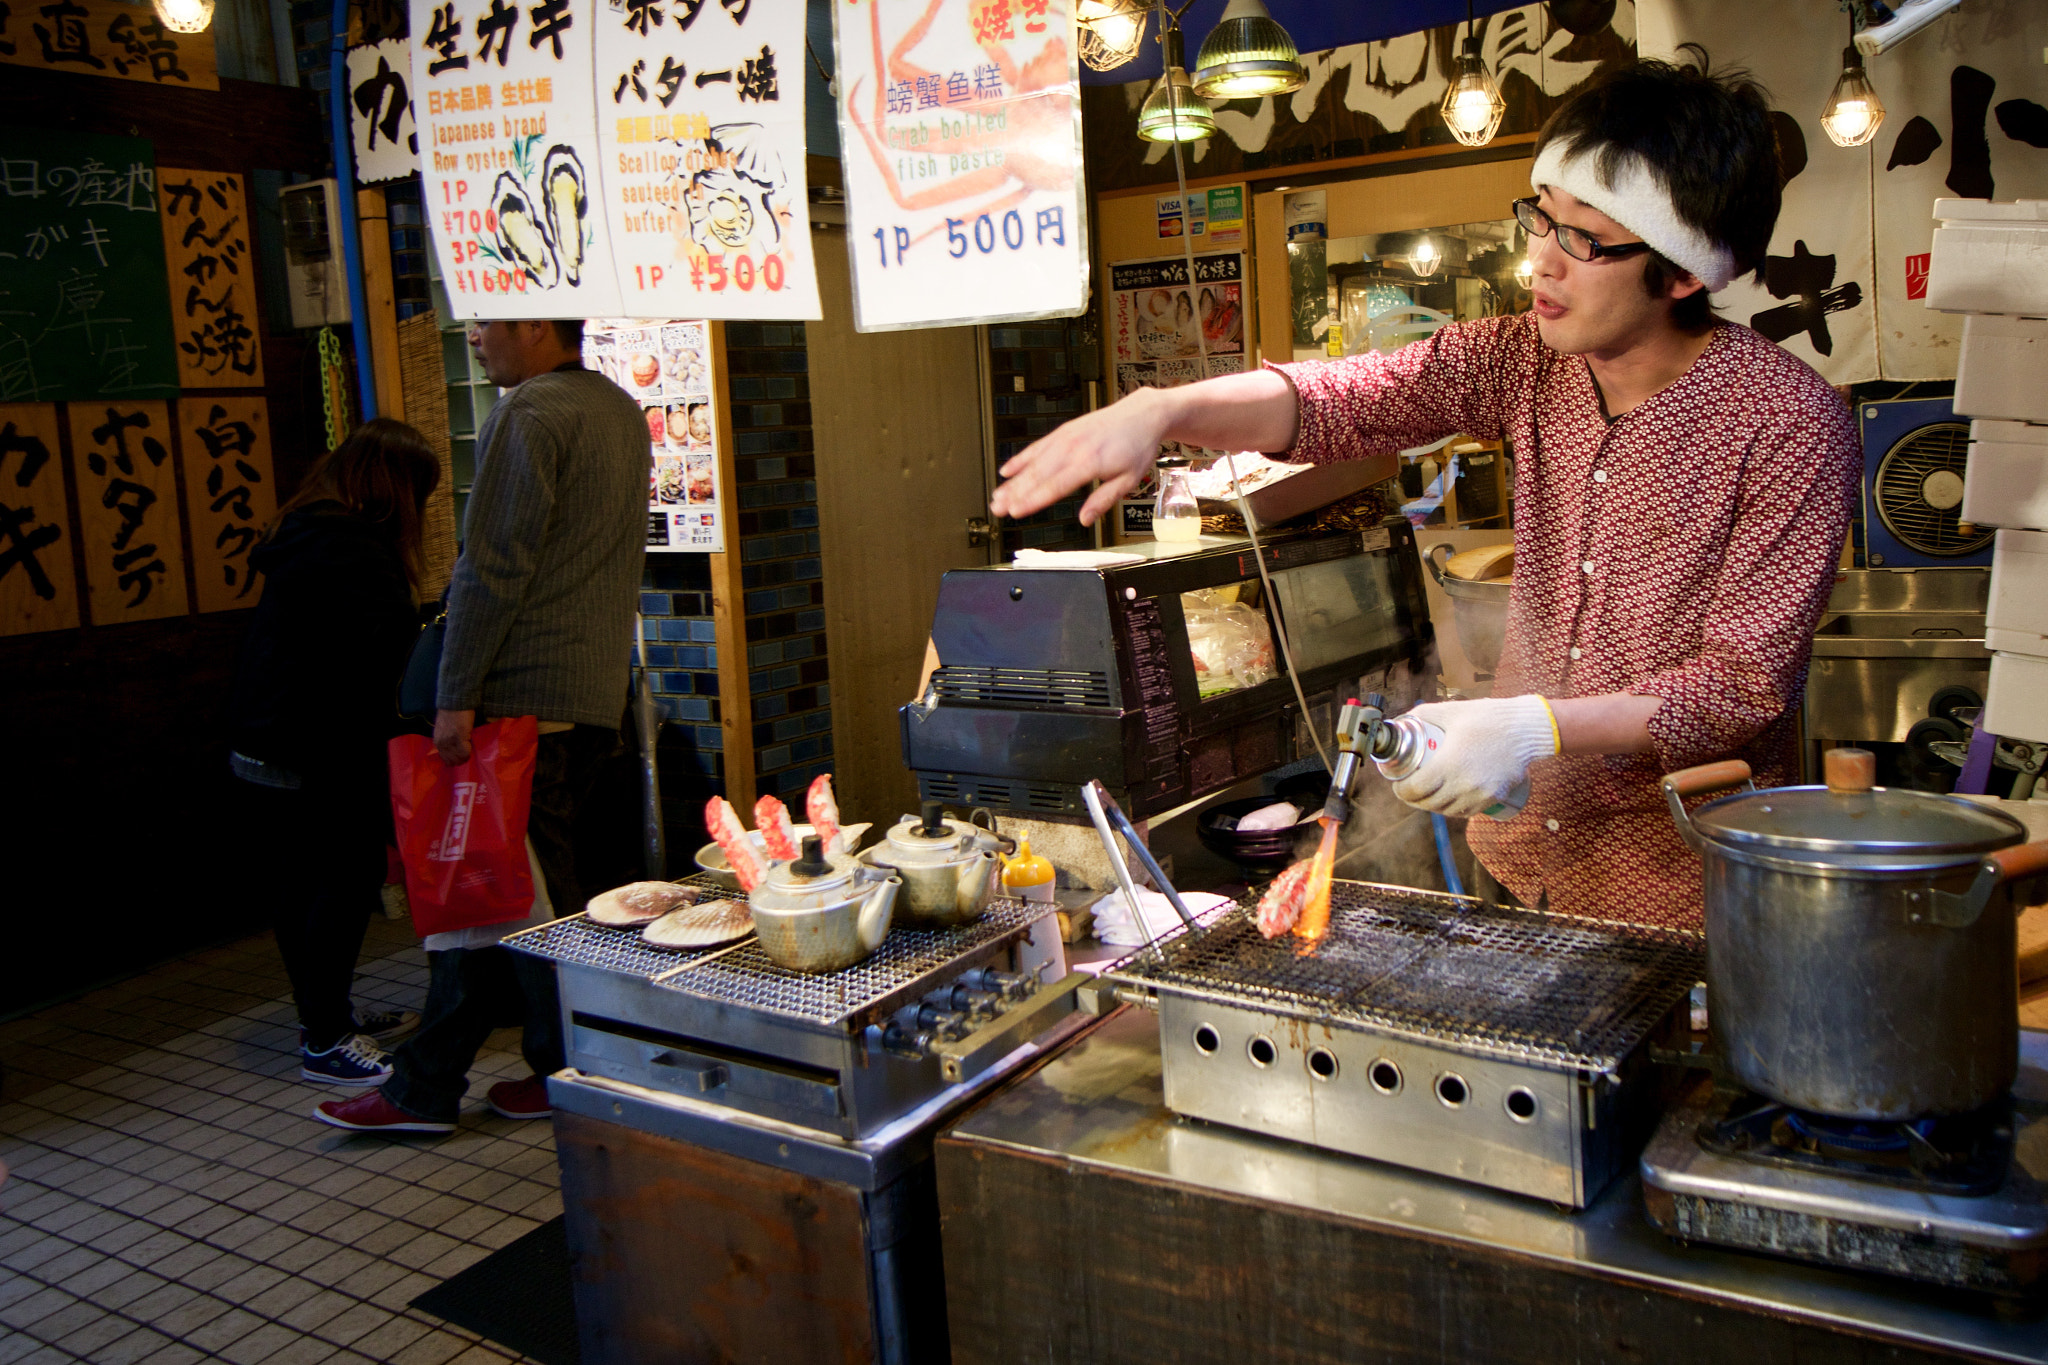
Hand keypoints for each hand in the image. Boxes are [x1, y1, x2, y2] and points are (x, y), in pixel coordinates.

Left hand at [433, 708, 474, 765]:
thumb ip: (446, 740)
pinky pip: (465, 752)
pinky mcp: (459, 738)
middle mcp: (442, 744)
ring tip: (470, 750)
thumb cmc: (450, 714)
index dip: (455, 760)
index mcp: (437, 742)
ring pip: (459, 758)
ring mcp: (450, 742)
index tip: (461, 757)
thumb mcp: (443, 730)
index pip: (446, 759)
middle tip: (467, 755)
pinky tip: (471, 746)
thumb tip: (454, 750)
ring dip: (466, 756)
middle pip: (452, 761)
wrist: (454, 703)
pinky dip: (469, 751)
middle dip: (460, 760)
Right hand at [989, 389, 1170, 525]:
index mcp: (1090, 462)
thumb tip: (1085, 519)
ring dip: (1013, 480)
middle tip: (997, 508)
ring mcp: (1066, 438)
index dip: (1033, 500)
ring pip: (1033, 462)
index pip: (1055, 486)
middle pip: (1038, 474)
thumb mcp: (1129, 480)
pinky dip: (1021, 459)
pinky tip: (1007, 470)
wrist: (1142, 414)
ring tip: (997, 496)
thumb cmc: (1137, 446)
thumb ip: (1104, 500)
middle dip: (1015, 493)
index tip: (1016, 511)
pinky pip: (1037, 446)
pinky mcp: (1063, 431)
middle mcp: (1074, 448)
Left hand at [1389, 695, 1557, 819]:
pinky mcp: (1494, 797)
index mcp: (1449, 764)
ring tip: (1427, 795)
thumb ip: (1423, 714)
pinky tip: (1448, 800)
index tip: (1398, 784)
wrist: (1528, 729)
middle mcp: (1463, 784)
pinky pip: (1467, 812)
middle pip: (1428, 804)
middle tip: (1409, 789)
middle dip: (1414, 799)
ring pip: (1447, 811)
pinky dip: (1453, 809)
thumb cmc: (1489, 717)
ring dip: (1433, 806)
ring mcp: (1480, 794)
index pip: (1415, 789)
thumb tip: (1401, 720)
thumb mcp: (1452, 711)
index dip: (1401, 790)